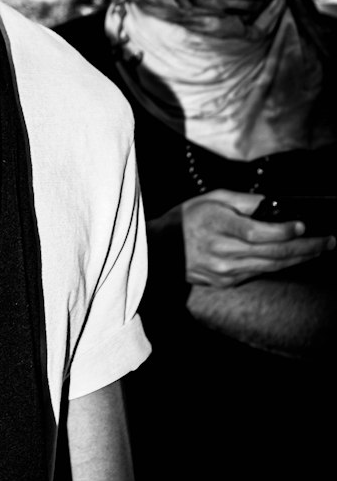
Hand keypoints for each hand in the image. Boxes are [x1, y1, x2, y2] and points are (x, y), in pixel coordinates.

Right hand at [181, 190, 335, 288]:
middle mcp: (223, 251)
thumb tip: (269, 204)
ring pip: (271, 266)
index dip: (282, 231)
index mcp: (218, 226)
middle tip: (328, 241)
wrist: (161, 249)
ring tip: (319, 250)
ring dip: (299, 258)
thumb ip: (242, 200)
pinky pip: (259, 273)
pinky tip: (293, 258)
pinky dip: (279, 265)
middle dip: (306, 247)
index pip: (256, 232)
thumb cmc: (186, 219)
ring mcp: (226, 270)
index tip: (302, 226)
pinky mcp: (227, 282)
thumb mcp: (210, 198)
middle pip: (272, 252)